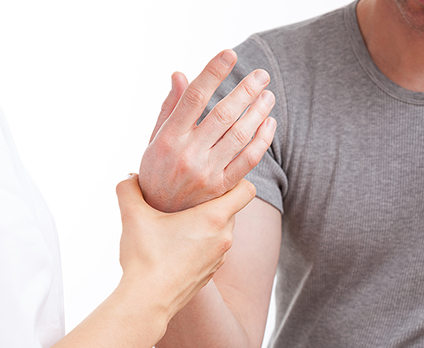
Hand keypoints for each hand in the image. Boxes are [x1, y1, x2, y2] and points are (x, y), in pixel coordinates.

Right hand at [115, 174, 254, 318]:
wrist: (147, 303)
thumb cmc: (145, 258)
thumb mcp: (133, 216)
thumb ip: (129, 190)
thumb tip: (131, 177)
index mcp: (214, 218)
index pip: (246, 190)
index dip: (236, 179)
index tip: (214, 178)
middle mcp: (224, 237)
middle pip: (231, 208)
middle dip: (212, 200)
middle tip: (188, 196)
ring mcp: (219, 258)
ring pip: (221, 230)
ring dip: (205, 223)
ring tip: (178, 222)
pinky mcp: (210, 273)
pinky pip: (212, 250)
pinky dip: (200, 243)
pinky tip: (175, 246)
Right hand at [139, 49, 276, 212]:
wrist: (159, 218)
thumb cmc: (157, 172)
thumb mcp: (154, 139)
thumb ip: (169, 107)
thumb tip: (180, 74)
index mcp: (167, 139)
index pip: (193, 98)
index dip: (212, 73)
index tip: (230, 54)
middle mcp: (187, 155)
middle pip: (222, 115)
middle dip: (245, 91)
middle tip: (262, 75)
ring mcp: (205, 174)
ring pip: (239, 136)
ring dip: (258, 112)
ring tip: (268, 96)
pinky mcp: (220, 189)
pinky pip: (247, 162)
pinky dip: (261, 141)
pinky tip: (269, 124)